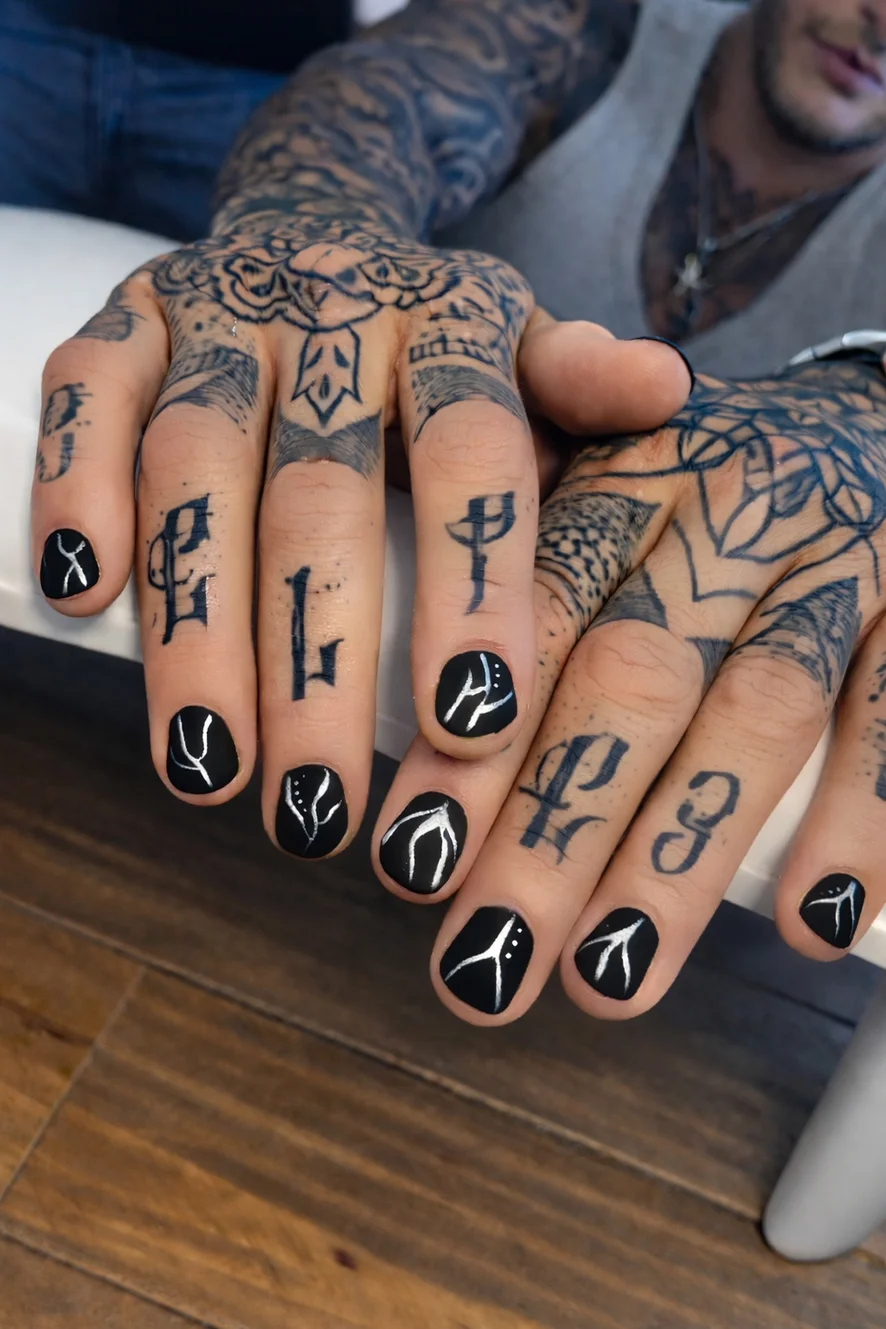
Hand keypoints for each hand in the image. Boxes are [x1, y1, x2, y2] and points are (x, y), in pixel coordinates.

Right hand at [31, 217, 687, 859]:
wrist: (319, 244)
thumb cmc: (435, 355)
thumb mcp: (525, 363)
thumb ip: (580, 394)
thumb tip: (667, 390)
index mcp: (452, 324)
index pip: (473, 458)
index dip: (471, 590)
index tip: (473, 729)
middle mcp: (334, 305)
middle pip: (321, 494)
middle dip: (316, 666)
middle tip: (319, 815)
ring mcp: (221, 311)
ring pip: (196, 469)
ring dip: (194, 627)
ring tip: (208, 770)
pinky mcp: (128, 321)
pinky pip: (89, 394)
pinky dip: (74, 486)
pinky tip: (83, 595)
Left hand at [372, 332, 885, 1022]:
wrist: (865, 419)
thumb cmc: (705, 481)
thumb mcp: (610, 467)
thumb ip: (520, 563)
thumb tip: (415, 718)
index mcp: (624, 478)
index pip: (536, 622)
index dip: (477, 745)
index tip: (414, 861)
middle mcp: (725, 511)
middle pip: (632, 681)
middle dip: (554, 834)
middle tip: (486, 962)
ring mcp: (835, 556)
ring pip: (755, 716)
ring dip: (679, 859)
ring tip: (608, 981)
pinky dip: (863, 817)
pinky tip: (810, 921)